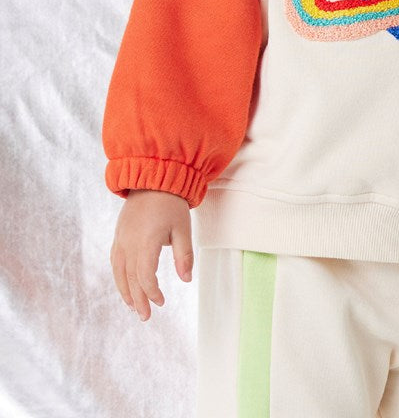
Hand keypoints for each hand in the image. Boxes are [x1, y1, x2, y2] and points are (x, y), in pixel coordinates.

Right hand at [110, 189, 193, 320]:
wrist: (152, 178)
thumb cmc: (171, 202)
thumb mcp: (183, 228)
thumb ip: (184, 255)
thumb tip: (187, 280)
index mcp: (146, 242)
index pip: (145, 276)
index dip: (152, 293)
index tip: (162, 302)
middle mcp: (129, 243)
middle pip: (130, 279)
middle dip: (138, 299)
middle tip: (146, 316)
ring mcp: (121, 239)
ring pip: (119, 272)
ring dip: (125, 291)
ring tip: (133, 307)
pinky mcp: (119, 235)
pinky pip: (115, 261)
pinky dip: (119, 277)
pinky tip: (125, 284)